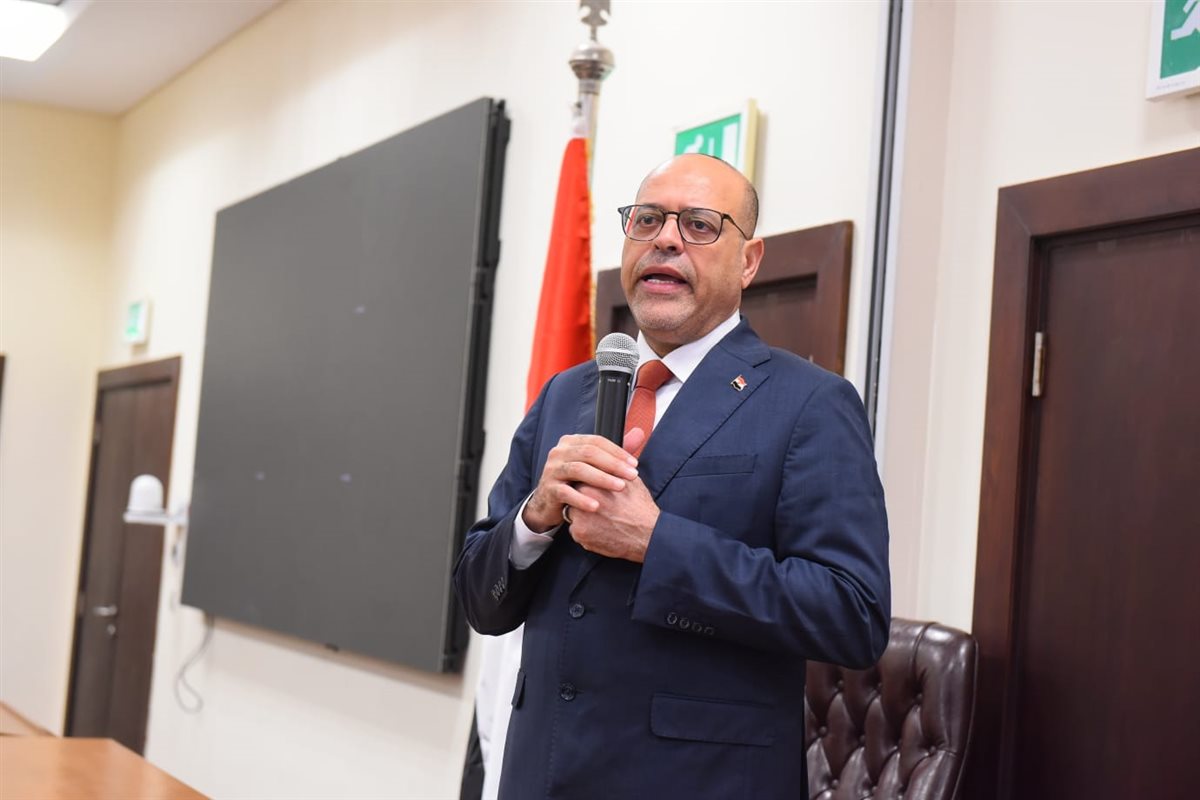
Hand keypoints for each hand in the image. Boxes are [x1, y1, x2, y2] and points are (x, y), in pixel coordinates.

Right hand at [522, 431, 640, 532]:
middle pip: (589, 453)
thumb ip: (615, 451)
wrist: (549, 503)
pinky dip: (582, 499)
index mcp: (571, 442)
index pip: (597, 441)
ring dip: (602, 478)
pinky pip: (566, 492)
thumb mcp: (594, 465)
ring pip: (579, 469)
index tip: (634, 464)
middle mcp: (559, 452)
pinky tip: (597, 506)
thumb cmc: (575, 481)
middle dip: (613, 464)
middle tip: (632, 475)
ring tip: (620, 487)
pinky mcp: (548, 489)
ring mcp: (551, 470)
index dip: (617, 452)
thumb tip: (639, 433)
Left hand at [568, 428, 659, 562]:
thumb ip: (618, 463)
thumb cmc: (640, 507)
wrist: (648, 535)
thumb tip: (622, 444)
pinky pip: (576, 529)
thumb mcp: (632, 479)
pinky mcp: (580, 534)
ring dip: (583, 514)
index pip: (581, 476)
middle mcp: (583, 496)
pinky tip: (602, 530)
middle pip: (575, 493)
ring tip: (604, 518)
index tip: (599, 488)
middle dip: (583, 497)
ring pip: (573, 512)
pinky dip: (586, 530)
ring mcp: (579, 516)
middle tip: (603, 505)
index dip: (590, 483)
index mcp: (594, 480)